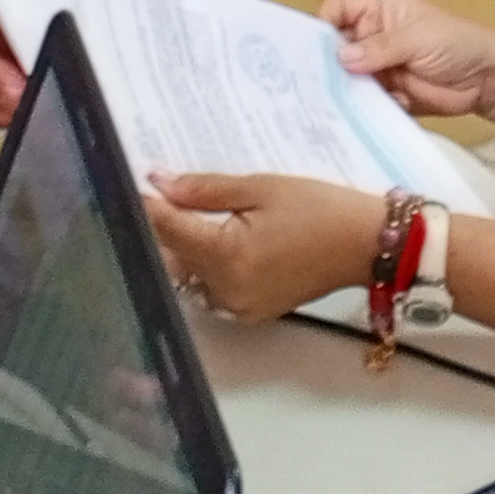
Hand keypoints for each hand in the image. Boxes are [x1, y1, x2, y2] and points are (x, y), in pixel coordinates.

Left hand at [140, 171, 385, 321]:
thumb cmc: (319, 209)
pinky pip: (211, 288)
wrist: (366, 245)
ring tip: (179, 213)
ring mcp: (238, 307)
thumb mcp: (261, 188)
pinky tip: (210, 238)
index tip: (128, 183)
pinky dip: (204, 264)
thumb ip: (205, 189)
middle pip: (172, 258)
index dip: (145, 205)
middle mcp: (226, 290)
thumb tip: (158, 181)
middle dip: (160, 228)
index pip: (167, 230)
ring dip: (180, 248)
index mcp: (227, 257)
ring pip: (188, 276)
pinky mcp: (250, 312)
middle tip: (154, 193)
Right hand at [319, 0, 494, 118]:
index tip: (316, 48)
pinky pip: (362, 99)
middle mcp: (371, 36)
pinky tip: (371, 109)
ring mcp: (376, 66)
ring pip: (345, 76)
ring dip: (345, 87)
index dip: (324, 25)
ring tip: (344, 99)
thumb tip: (342, 57)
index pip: (337, 9)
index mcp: (377, 10)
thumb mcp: (417, 38)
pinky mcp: (385, 92)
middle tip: (319, 81)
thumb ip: (380, 47)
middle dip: (328, 63)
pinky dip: (364, 105)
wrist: (485, 79)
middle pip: (334, 46)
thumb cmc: (457, 43)